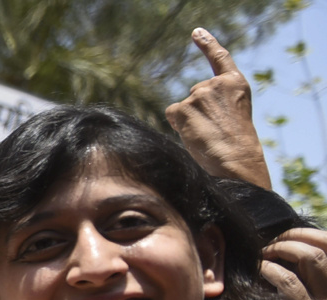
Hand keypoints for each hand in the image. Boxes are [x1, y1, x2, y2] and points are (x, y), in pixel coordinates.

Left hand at [166, 28, 270, 188]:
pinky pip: (172, 114)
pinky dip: (178, 125)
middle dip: (198, 111)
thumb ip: (217, 101)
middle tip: (213, 129)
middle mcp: (217, 83)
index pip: (220, 58)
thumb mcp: (233, 112)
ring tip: (206, 133)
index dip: (207, 44)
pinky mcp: (185, 106)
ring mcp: (200, 93)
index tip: (196, 32)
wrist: (236, 157)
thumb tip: (186, 104)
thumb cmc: (236, 142)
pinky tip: (193, 133)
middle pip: (194, 94)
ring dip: (188, 120)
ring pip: (183, 106)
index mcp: (235, 83)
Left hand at [262, 228, 326, 299]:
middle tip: (274, 242)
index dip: (316, 237)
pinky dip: (271, 271)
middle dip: (297, 236)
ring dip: (284, 248)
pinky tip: (261, 272)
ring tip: (266, 252)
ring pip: (311, 257)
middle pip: (326, 245)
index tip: (293, 239)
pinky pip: (289, 283)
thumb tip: (293, 289)